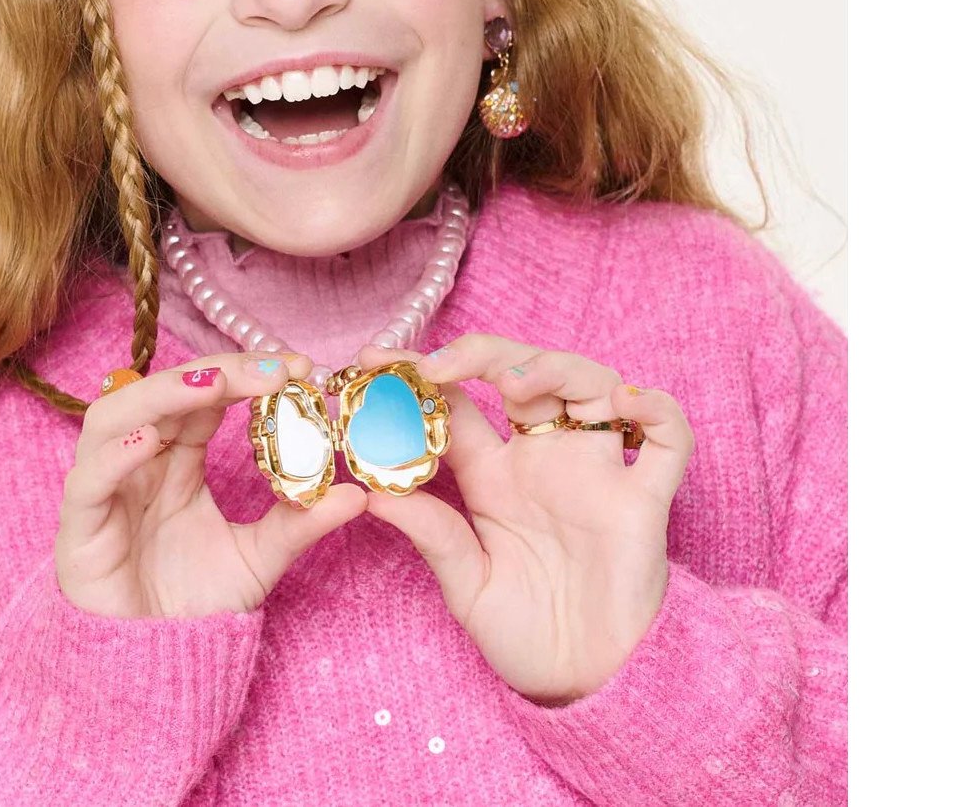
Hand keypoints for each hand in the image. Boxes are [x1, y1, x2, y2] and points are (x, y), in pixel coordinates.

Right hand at [56, 351, 366, 618]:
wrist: (153, 668)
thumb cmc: (194, 605)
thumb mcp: (259, 557)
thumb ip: (300, 523)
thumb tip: (358, 494)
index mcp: (178, 458)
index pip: (206, 396)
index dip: (247, 374)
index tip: (302, 367)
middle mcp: (139, 461)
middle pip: (164, 391)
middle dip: (216, 372)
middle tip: (272, 369)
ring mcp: (105, 488)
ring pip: (114, 417)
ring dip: (162, 393)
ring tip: (213, 385)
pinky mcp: (79, 527)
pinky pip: (88, 480)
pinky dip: (114, 454)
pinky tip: (150, 440)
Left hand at [354, 334, 694, 704]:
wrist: (585, 686)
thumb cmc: (523, 634)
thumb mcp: (465, 585)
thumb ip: (433, 535)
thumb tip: (373, 494)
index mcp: (493, 474)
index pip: (456, 404)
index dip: (418, 376)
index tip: (373, 359)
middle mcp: (544, 460)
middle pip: (523, 374)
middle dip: (482, 355)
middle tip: (438, 366)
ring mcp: (597, 473)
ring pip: (591, 384)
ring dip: (555, 367)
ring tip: (514, 385)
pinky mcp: (644, 501)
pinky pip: (669, 439)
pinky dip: (657, 409)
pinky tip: (627, 403)